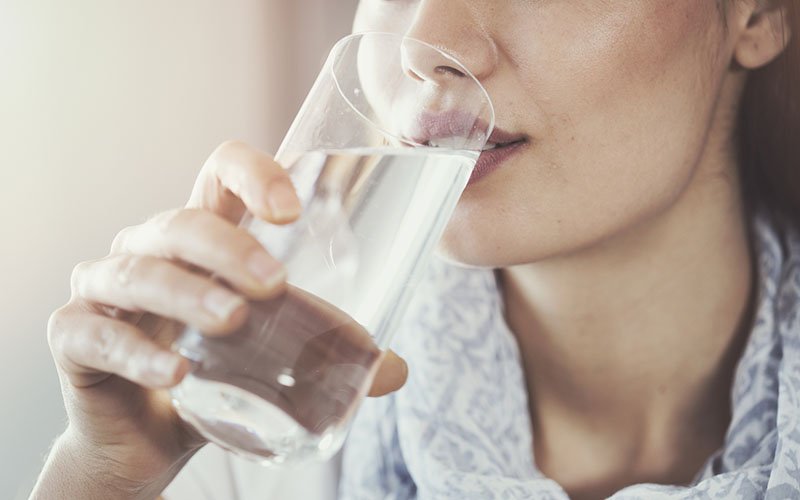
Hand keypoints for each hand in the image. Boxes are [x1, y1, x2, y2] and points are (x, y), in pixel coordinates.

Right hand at [32, 141, 407, 498]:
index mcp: (203, 240)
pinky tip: (175, 374)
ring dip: (188, 294)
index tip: (292, 210)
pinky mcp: (75, 336)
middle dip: (228, 248)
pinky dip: (136, 352)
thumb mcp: (271, 354)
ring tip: (232, 322)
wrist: (148, 438)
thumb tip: (393, 370)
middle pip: (182, 223)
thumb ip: (324, 352)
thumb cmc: (213, 374)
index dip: (253, 173)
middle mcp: (150, 250)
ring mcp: (105, 289)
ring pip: (140, 272)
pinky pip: (96, 334)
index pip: (219, 175)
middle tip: (273, 284)